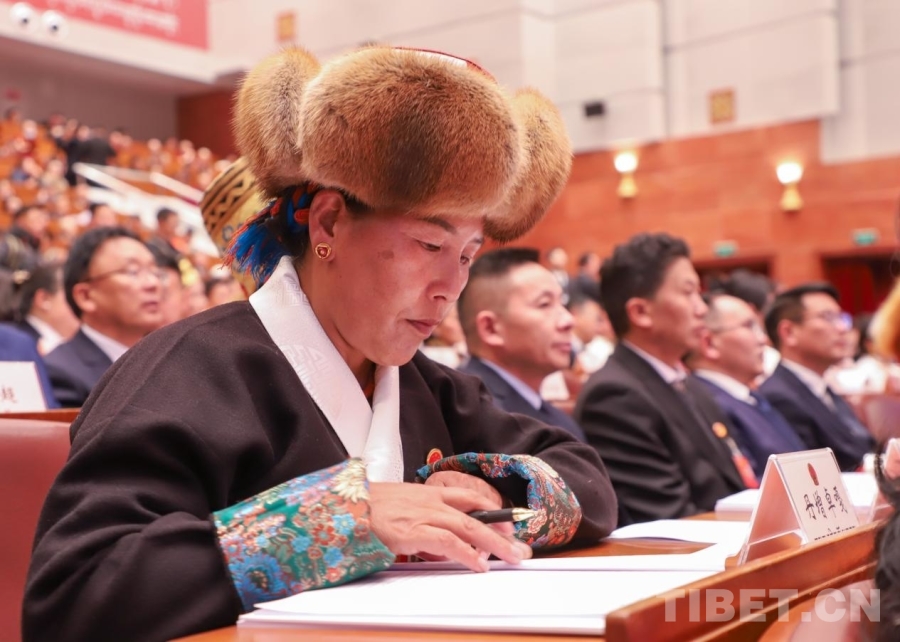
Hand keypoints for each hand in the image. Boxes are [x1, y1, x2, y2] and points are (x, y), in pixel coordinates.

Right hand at [368, 482, 531, 571]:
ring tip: (510, 556)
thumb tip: (440, 545)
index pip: (469, 497)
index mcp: (428, 493)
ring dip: (493, 543)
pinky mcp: (415, 530)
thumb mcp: (402, 509)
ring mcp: (424, 514)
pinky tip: (479, 564)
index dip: (491, 508)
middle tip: (520, 545)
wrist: (346, 507)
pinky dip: (467, 553)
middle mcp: (431, 501)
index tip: (508, 520)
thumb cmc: (369, 508)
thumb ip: (423, 522)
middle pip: (476, 512)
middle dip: (502, 529)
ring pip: (468, 526)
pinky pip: (449, 542)